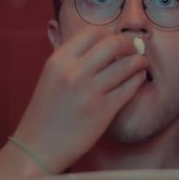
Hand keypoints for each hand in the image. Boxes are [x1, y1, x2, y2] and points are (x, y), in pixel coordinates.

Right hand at [12, 27, 147, 172]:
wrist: (38, 147)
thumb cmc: (46, 112)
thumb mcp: (51, 76)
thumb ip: (72, 58)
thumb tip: (103, 41)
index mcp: (58, 61)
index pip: (92, 32)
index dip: (109, 34)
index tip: (117, 41)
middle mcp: (73, 73)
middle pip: (113, 43)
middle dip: (129, 44)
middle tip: (134, 49)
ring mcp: (89, 92)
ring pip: (126, 65)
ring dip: (138, 61)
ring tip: (141, 64)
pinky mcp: (103, 111)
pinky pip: (129, 87)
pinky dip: (137, 79)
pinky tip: (137, 79)